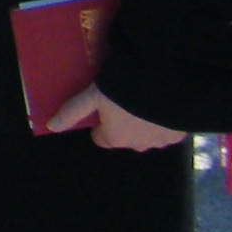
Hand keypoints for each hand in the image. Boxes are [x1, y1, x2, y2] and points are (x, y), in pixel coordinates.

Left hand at [48, 85, 189, 151]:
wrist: (166, 86)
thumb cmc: (123, 91)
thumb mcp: (93, 96)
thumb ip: (72, 111)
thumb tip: (51, 127)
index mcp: (115, 138)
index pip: (103, 139)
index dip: (101, 124)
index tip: (103, 108)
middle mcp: (138, 145)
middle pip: (126, 137)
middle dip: (125, 123)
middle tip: (126, 98)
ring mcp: (160, 140)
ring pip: (149, 133)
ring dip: (147, 121)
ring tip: (146, 97)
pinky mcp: (180, 133)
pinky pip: (169, 128)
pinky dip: (165, 119)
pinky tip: (163, 100)